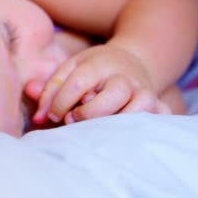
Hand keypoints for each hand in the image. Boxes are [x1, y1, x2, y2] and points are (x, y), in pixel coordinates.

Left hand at [32, 44, 170, 124]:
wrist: (132, 62)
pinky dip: (146, 126)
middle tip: (74, 120)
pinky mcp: (157, 104)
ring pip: (140, 106)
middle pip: (114, 93)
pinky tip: (124, 135)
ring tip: (99, 129)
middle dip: (90, 112)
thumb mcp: (71, 70)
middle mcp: (125, 76)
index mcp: (99, 63)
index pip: (79, 82)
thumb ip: (51, 90)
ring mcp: (143, 90)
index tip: (52, 116)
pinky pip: (159, 116)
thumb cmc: (93, 71)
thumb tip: (38, 118)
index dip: (61, 102)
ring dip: (118, 121)